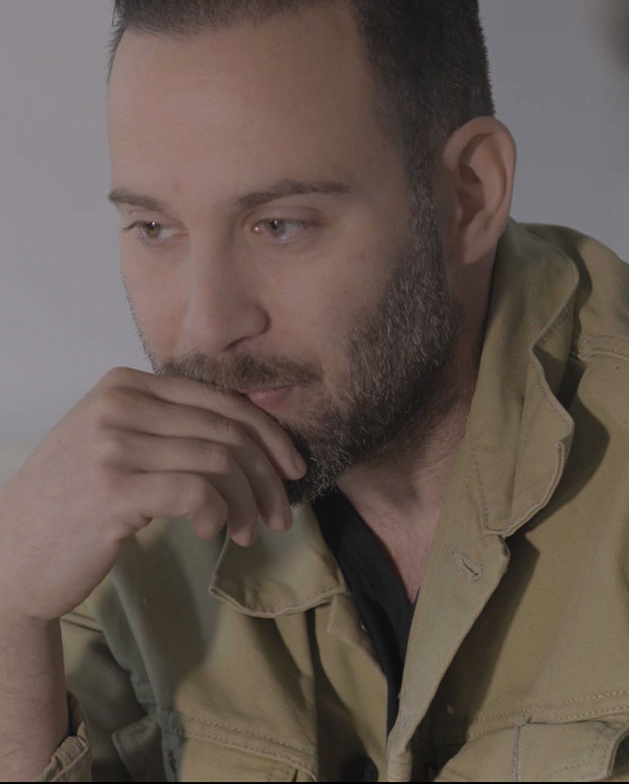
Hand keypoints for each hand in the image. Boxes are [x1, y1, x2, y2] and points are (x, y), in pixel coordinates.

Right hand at [0, 367, 305, 622]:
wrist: (8, 553)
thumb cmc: (73, 501)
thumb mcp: (116, 442)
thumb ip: (170, 427)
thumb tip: (256, 440)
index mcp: (126, 384)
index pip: (222, 401)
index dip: (269, 435)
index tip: (292, 469)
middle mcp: (119, 404)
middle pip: (228, 430)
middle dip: (268, 476)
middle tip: (281, 513)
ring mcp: (114, 443)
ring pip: (219, 462)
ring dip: (247, 504)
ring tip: (248, 532)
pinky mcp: (113, 488)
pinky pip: (197, 492)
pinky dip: (218, 514)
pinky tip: (211, 532)